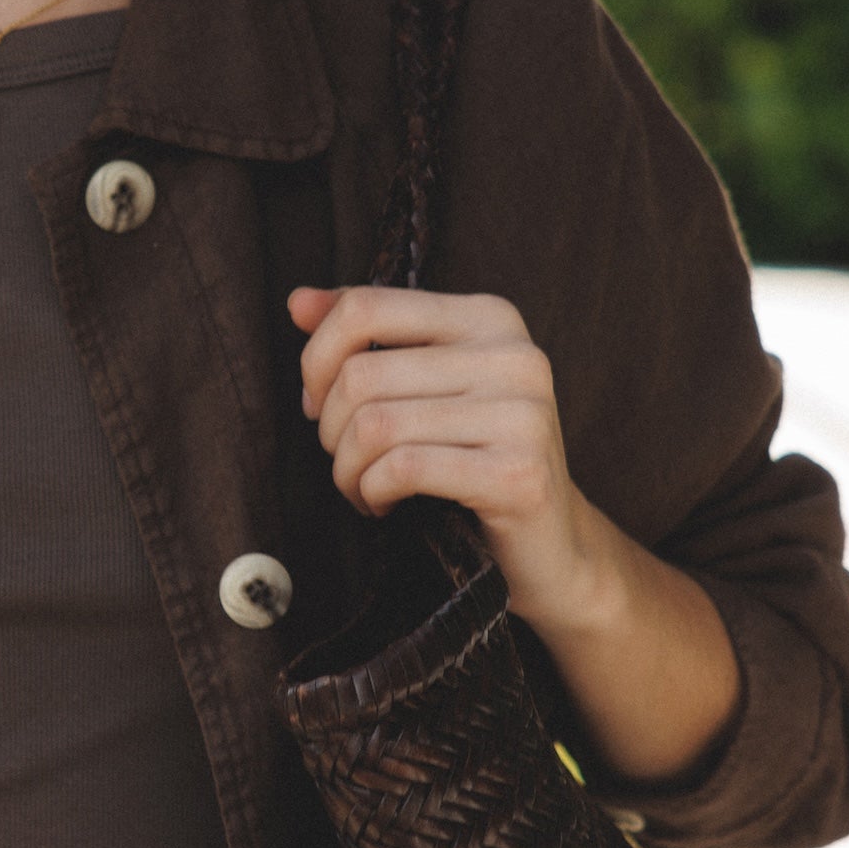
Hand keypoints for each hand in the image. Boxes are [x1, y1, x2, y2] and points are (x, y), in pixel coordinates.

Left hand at [290, 283, 602, 634]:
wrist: (550, 544)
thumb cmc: (474, 459)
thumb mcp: (424, 386)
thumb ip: (366, 337)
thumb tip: (298, 303)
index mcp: (490, 318)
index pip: (366, 307)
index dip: (317, 360)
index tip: (317, 403)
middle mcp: (514, 355)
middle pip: (362, 375)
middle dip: (330, 430)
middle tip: (346, 461)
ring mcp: (523, 414)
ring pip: (375, 426)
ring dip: (348, 470)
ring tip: (363, 488)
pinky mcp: (518, 474)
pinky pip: (403, 469)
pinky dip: (373, 493)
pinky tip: (384, 505)